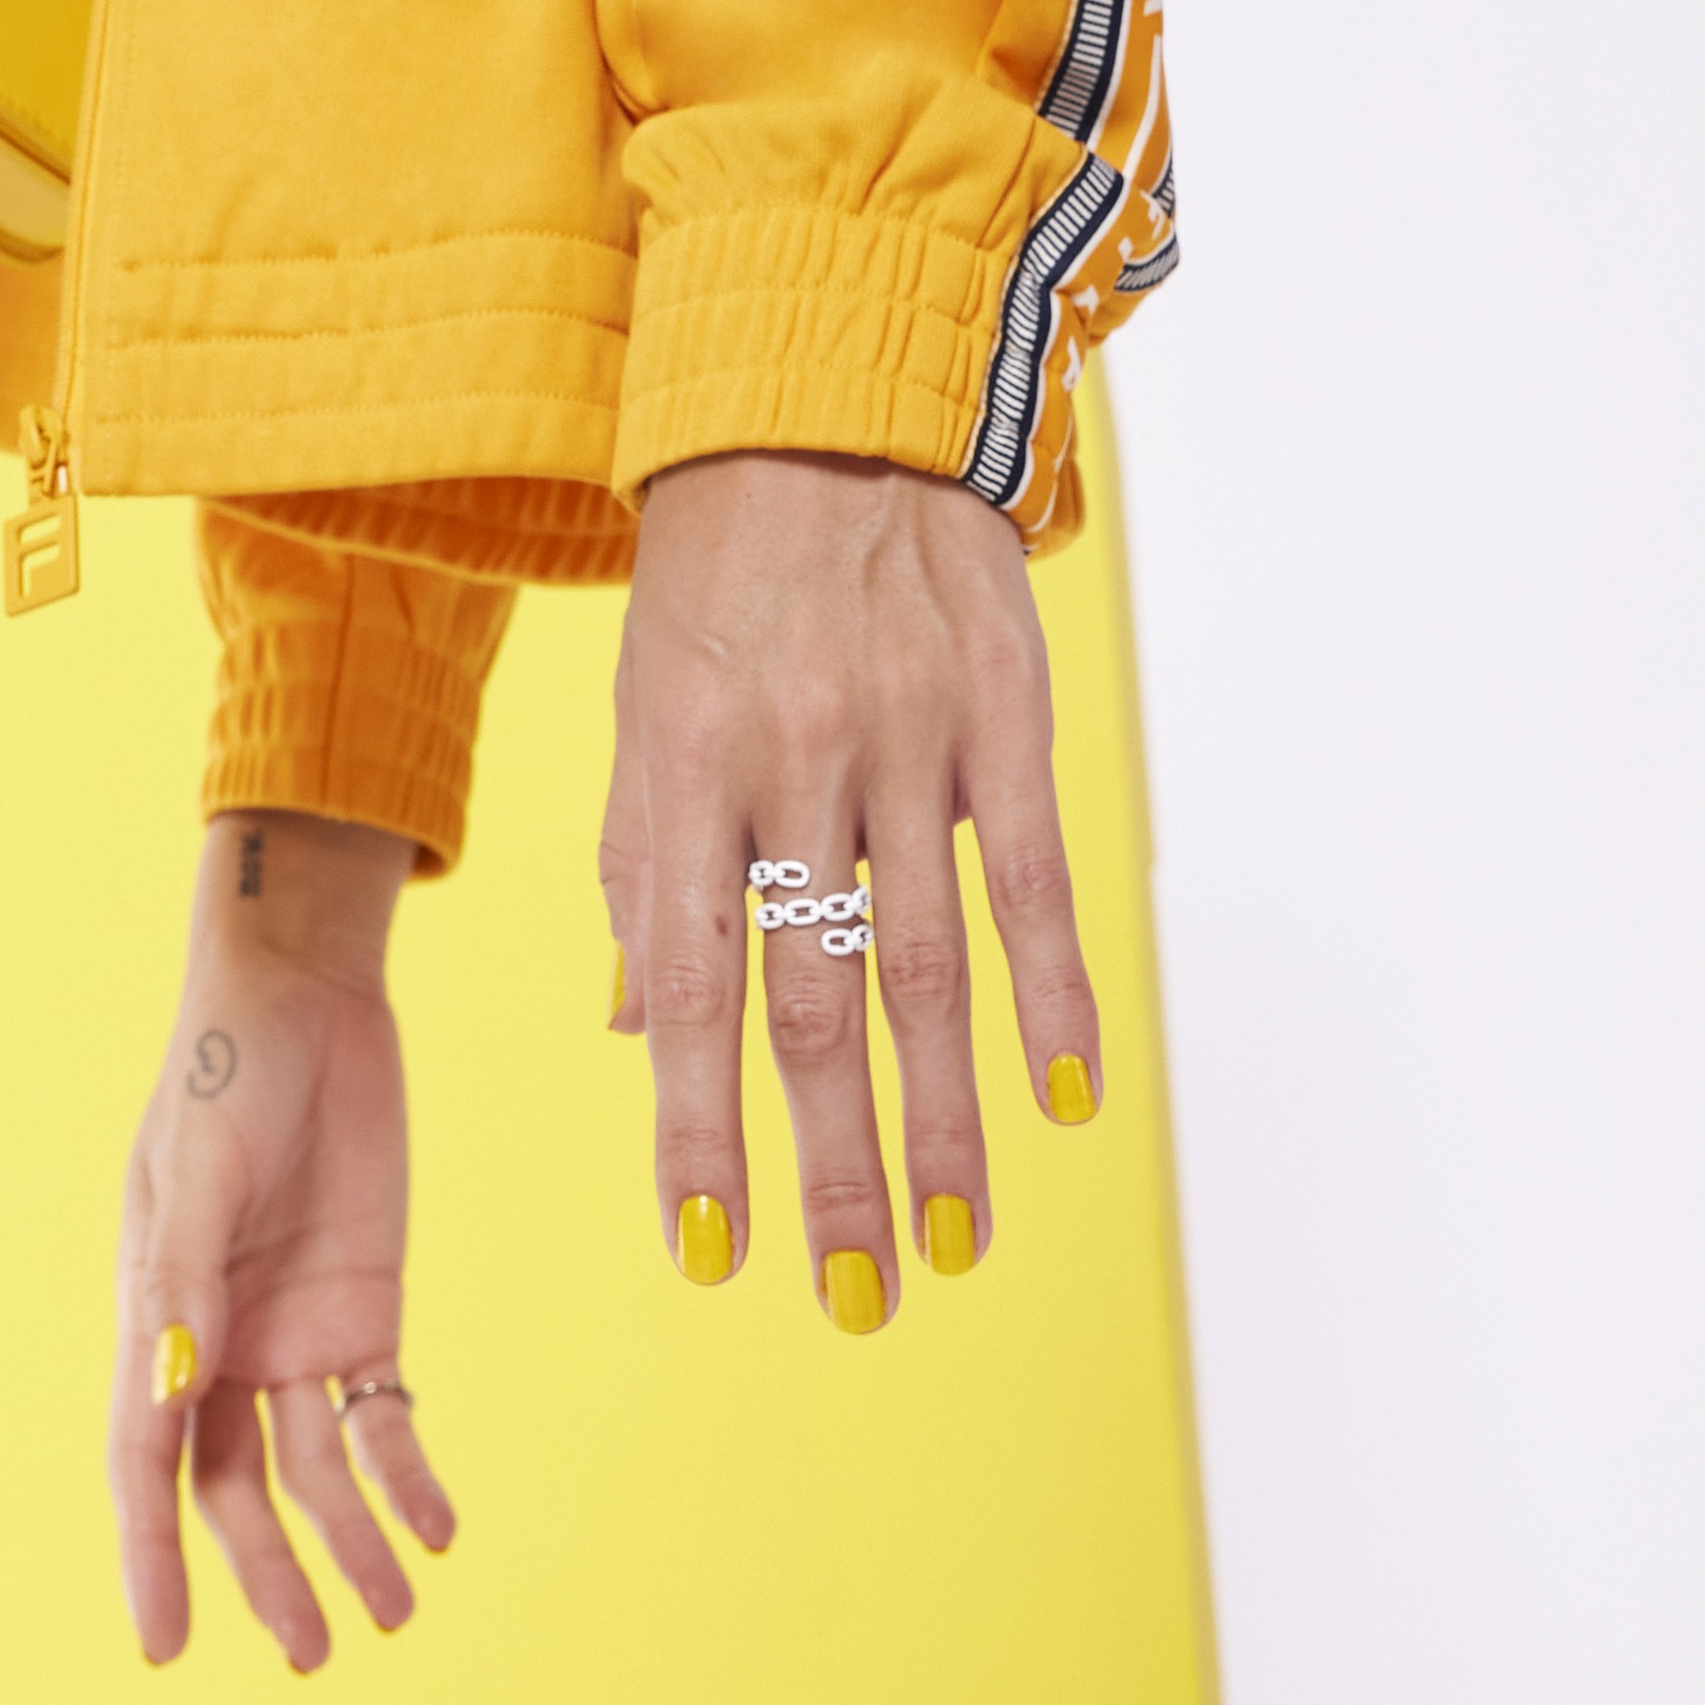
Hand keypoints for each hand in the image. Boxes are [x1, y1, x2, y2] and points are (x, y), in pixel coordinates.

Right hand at [109, 811, 456, 1673]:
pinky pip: (382, 1419)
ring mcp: (291, 1335)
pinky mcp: (363, 1313)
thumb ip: (182, 1281)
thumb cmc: (221, 1070)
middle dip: (267, 1573)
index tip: (163, 1646)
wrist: (303, 995)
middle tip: (311, 1653)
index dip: (151, 1557)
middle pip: (235, 1489)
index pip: (144, 1463)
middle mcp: (218, 1347)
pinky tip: (439, 1528)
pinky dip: (409, 1475)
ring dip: (350, 1542)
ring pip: (314, 1472)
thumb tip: (170, 1391)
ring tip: (395, 1612)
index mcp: (155, 1320)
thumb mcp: (195, 1167)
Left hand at [600, 449, 1098, 1316]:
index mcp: (680, 777)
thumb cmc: (714, 585)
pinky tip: (1064, 1100)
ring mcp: (904, 741)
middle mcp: (790, 767)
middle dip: (830, 1169)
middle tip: (853, 1299)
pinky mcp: (1004, 714)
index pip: (692, 988)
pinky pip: (1031, 878)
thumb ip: (644, 874)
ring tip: (954, 1243)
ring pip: (928, 968)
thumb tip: (643, 1034)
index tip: (711, 1249)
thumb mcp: (641, 716)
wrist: (825, 405)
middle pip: (813, 1004)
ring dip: (946, 1120)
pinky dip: (1054, 997)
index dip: (701, 1128)